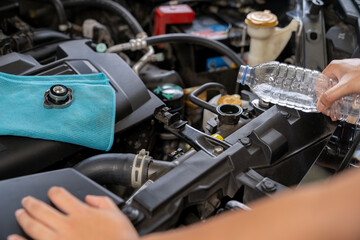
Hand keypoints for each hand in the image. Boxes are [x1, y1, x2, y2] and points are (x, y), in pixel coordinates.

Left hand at [7, 187, 138, 239]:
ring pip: (35, 227)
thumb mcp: (117, 214)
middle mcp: (68, 225)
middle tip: (26, 201)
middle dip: (31, 203)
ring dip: (25, 218)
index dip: (54, 190)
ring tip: (19, 214)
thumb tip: (90, 197)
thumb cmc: (121, 238)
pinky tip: (13, 238)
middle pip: (42, 209)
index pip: (61, 195)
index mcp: (82, 212)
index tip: (53, 191)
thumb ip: (102, 202)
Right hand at [317, 59, 359, 119]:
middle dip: (329, 101)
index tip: (322, 104)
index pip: (319, 83)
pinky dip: (346, 99)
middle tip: (331, 111)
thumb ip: (331, 96)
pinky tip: (348, 106)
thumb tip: (320, 104)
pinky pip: (346, 90)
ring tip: (338, 111)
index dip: (319, 95)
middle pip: (328, 88)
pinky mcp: (356, 79)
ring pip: (338, 90)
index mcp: (334, 67)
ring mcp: (349, 74)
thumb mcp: (346, 87)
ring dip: (337, 102)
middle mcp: (340, 70)